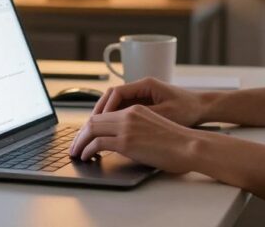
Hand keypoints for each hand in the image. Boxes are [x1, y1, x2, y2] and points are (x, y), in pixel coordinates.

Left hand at [68, 104, 199, 173]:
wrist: (190, 145)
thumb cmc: (178, 141)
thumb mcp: (154, 126)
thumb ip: (137, 129)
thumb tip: (122, 143)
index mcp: (136, 108)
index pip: (105, 112)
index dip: (90, 125)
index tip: (84, 136)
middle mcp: (129, 114)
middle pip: (94, 119)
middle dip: (80, 134)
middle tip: (75, 146)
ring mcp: (127, 127)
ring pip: (92, 129)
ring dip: (80, 142)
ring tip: (76, 153)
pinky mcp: (127, 141)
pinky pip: (98, 143)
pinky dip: (87, 149)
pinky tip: (86, 156)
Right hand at [89, 77, 204, 126]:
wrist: (203, 107)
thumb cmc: (188, 109)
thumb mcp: (166, 115)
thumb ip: (144, 119)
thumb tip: (121, 128)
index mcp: (145, 85)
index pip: (116, 92)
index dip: (104, 108)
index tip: (97, 122)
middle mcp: (141, 87)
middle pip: (111, 97)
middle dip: (98, 112)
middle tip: (88, 129)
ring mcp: (141, 95)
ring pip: (115, 103)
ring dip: (104, 117)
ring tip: (93, 132)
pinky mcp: (144, 104)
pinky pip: (123, 109)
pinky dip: (114, 119)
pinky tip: (108, 133)